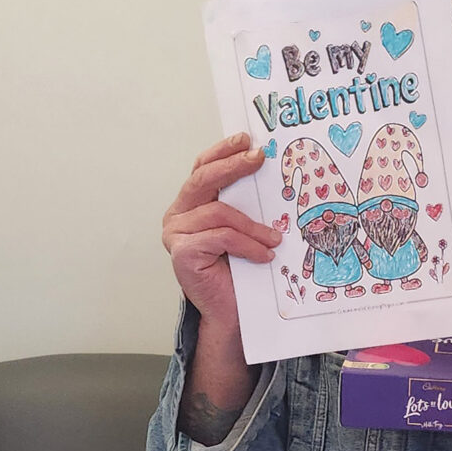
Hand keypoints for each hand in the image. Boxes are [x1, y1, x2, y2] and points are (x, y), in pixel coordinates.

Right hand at [162, 132, 281, 326]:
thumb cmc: (239, 268)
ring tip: (275, 238)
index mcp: (191, 203)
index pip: (202, 166)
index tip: (247, 139)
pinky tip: (265, 255)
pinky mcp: (182, 253)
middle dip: (233, 165)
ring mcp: (176, 234)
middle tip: (259, 157)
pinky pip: (222, 237)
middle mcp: (178, 214)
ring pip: (219, 213)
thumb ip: (245, 201)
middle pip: (203, 179)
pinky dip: (248, 244)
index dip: (223, 150)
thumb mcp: (244, 226)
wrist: (230, 311)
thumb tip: (270, 168)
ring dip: (253, 225)